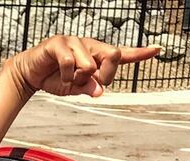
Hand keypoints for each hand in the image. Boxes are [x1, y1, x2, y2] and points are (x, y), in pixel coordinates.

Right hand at [6, 35, 160, 98]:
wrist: (31, 75)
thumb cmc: (55, 78)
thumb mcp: (75, 88)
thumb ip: (89, 88)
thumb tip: (99, 90)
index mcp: (96, 55)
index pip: (122, 54)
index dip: (140, 53)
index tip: (157, 49)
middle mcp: (89, 45)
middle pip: (112, 56)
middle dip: (103, 74)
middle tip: (84, 81)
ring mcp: (75, 41)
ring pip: (89, 64)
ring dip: (78, 78)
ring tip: (68, 78)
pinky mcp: (59, 43)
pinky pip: (70, 63)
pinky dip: (65, 76)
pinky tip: (59, 75)